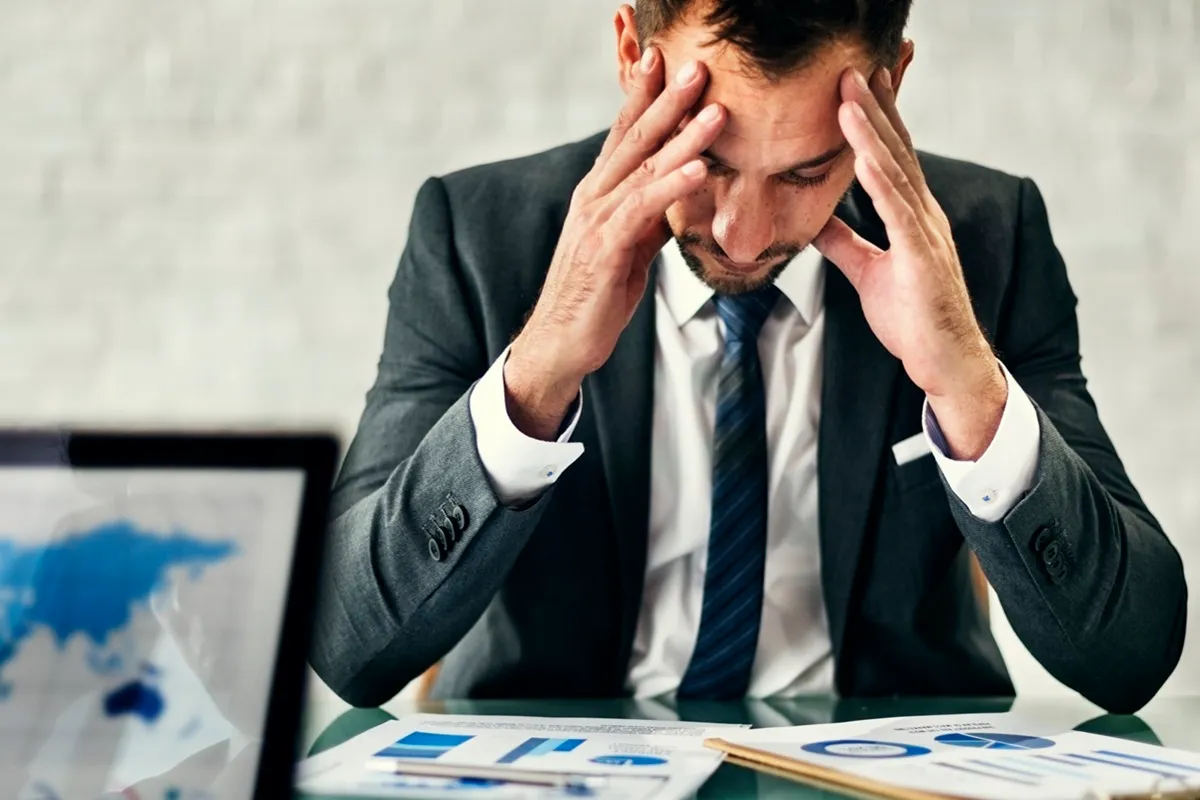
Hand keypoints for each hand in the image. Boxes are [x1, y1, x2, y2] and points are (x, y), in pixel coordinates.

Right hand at [505, 48, 725, 439]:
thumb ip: (651, 214)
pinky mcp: (606, 248)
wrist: (561, 341)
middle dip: (667, 100)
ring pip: (644, 169)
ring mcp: (596, 221)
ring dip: (682, 138)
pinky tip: (699, 170)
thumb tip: (684, 189)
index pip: (625, 135)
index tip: (667, 60)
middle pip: (634, 139)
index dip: (646, 96)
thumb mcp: (630, 246)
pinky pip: (642, 210)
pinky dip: (672, 187)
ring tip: (715, 113)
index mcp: (598, 193)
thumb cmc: (596, 295)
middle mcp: (593, 197)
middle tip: (697, 66)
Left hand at [814, 67, 1006, 459]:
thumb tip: (815, 219)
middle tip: (851, 68)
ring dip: (872, 134)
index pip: (891, 158)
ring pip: (896, 173)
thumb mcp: (867, 273)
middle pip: (896, 151)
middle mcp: (923, 215)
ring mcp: (926, 234)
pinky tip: (864, 157)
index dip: (873, 120)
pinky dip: (881, 182)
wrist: (945, 363)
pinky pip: (899, 213)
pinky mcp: (923, 259)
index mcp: (911, 216)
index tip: (855, 84)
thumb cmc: (913, 320)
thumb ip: (845, 242)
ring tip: (849, 98)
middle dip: (873, 109)